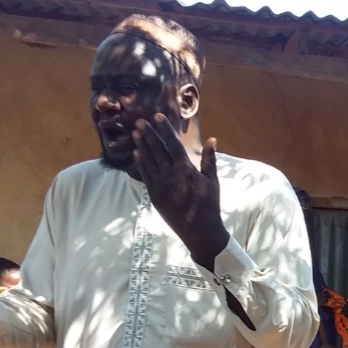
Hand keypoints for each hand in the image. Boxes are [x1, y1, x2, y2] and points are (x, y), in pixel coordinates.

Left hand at [132, 114, 227, 266]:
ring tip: (135, 133)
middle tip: (140, 121)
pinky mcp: (154, 195)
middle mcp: (170, 174)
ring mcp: (160, 185)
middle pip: (157, 149)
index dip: (165, 129)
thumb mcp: (213, 181)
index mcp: (185, 169)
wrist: (199, 230)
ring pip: (148, 160)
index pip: (172, 143)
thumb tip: (212, 139)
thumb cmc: (209, 205)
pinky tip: (137, 153)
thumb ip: (210, 159)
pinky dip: (141, 163)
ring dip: (141, 145)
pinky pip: (145, 175)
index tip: (158, 117)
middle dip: (148, 134)